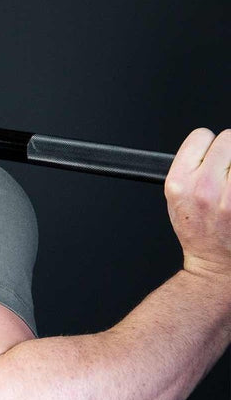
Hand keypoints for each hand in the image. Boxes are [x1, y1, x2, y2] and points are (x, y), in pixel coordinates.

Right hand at [164, 128, 230, 283]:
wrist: (218, 263)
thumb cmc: (198, 232)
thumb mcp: (175, 200)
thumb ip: (188, 169)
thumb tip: (211, 145)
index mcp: (179, 183)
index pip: (201, 136)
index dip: (207, 147)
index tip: (210, 160)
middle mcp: (205, 187)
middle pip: (228, 140)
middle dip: (228, 155)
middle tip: (226, 175)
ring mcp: (230, 195)